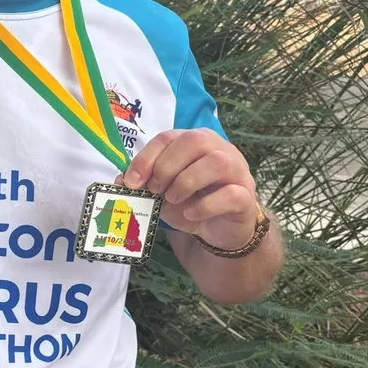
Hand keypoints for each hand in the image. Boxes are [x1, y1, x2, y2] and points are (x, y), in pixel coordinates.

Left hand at [118, 129, 258, 250]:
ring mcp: (237, 171)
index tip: (131, 181)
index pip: (169, 137)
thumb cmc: (190, 203)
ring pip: (216, 162)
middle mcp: (218, 150)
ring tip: (173, 199)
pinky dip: (205, 205)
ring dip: (187, 181)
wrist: (219, 230)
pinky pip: (231, 194)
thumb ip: (143, 184)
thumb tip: (120, 180)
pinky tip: (191, 215)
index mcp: (195, 143)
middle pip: (194, 140)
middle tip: (155, 189)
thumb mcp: (161, 194)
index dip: (146, 157)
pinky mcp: (246, 196)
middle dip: (167, 166)